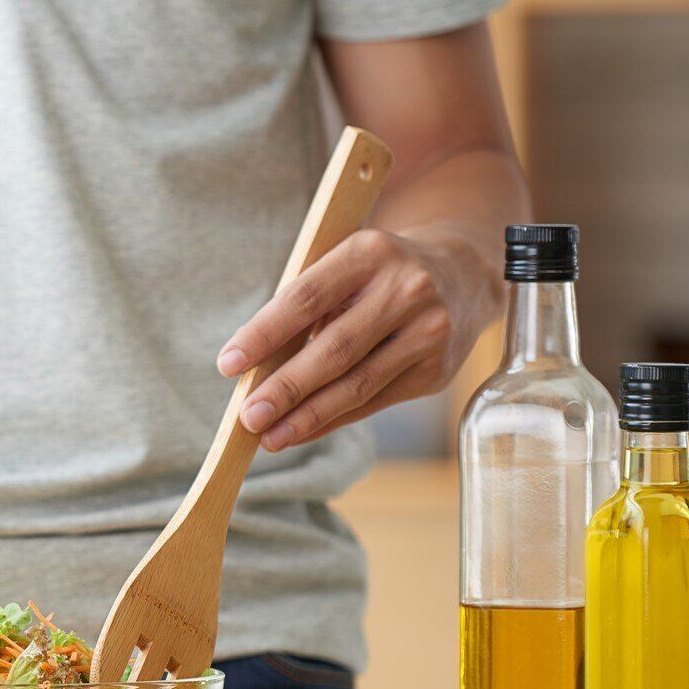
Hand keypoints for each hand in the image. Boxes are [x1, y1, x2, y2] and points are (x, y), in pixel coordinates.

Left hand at [216, 227, 496, 451]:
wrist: (461, 275)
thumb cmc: (375, 275)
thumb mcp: (342, 269)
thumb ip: (302, 309)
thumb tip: (253, 371)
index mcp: (368, 252)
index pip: (305, 298)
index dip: (264, 333)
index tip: (228, 364)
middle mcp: (406, 289)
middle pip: (334, 349)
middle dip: (286, 388)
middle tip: (247, 416)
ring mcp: (429, 331)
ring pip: (358, 383)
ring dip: (308, 416)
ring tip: (268, 436)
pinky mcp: (437, 370)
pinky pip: (375, 401)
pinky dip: (333, 419)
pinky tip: (302, 430)